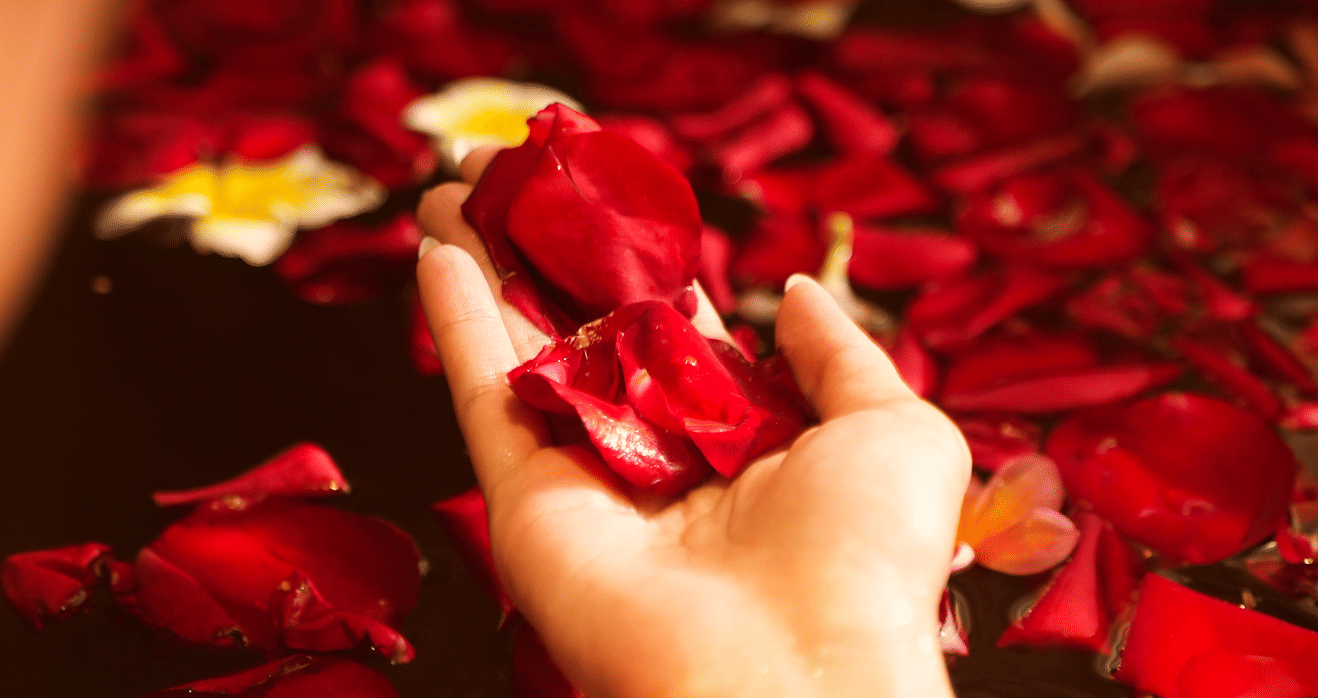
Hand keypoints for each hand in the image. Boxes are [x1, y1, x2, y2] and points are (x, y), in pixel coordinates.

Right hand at [415, 148, 969, 697]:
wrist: (790, 675)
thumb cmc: (863, 561)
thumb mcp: (895, 430)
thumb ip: (841, 354)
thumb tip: (792, 292)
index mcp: (738, 437)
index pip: (672, 328)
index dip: (639, 258)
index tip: (607, 194)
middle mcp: (653, 452)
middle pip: (583, 326)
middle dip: (544, 249)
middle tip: (509, 177)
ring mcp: (584, 473)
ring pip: (521, 349)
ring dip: (484, 264)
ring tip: (452, 188)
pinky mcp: (525, 498)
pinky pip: (485, 394)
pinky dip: (455, 322)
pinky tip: (438, 250)